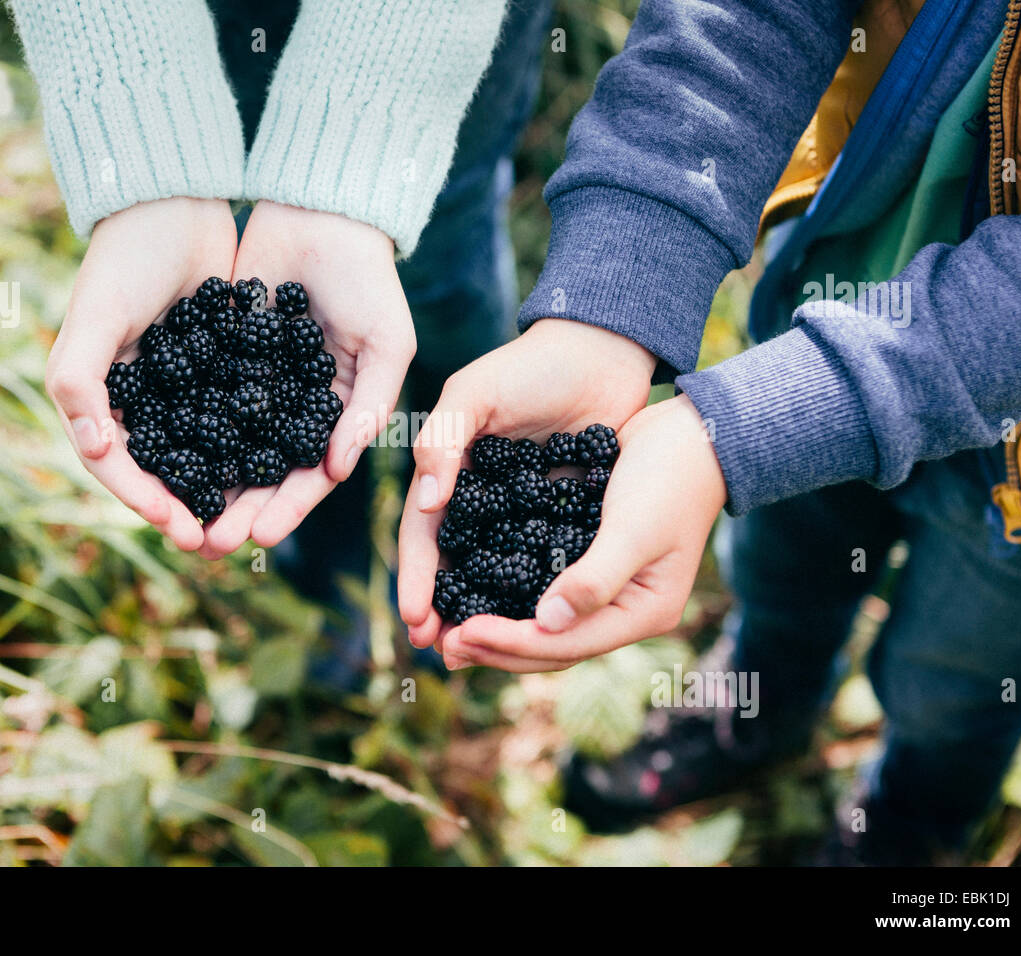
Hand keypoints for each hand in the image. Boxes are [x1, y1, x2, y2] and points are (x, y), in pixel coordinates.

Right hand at [45, 197, 237, 550]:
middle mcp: (143, 398)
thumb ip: (81, 381)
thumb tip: (97, 448)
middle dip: (190, 507)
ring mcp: (185, 385)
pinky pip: (240, 416)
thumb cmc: (123, 259)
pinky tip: (281, 469)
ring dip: (226, 487)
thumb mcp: (95, 317)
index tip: (178, 526)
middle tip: (218, 543)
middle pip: (166, 468)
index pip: (119, 464)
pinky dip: (256, 444)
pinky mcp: (224, 367)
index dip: (144, 498)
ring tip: (251, 522)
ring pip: (207, 450)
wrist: (173, 204)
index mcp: (101, 395)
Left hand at [197, 201, 416, 558]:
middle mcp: (290, 407)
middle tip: (209, 542)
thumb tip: (338, 469)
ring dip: (203, 481)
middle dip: (237, 508)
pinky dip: (178, 428)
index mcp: (334, 413)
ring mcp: (252, 383)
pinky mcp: (216, 353)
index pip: (310, 473)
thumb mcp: (387, 342)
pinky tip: (154, 455)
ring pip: (223, 444)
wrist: (322, 213)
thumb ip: (368, 406)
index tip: (261, 537)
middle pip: (260, 471)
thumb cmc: (368, 279)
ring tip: (177, 514)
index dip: (287, 507)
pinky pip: (195, 398)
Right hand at [398, 318, 657, 650]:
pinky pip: (542, 563)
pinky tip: (538, 627)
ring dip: (486, 613)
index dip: (417, 576)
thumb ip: (444, 440)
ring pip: (496, 573)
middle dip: (443, 610)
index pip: (425, 533)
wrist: (604, 352)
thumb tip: (428, 502)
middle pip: (455, 565)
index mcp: (450, 471)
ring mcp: (520, 511)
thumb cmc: (534, 366)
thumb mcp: (476, 392)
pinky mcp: (561, 515)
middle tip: (440, 652)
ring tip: (480, 655)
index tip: (415, 618)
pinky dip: (534, 596)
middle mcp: (480, 498)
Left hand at [426, 394, 726, 671]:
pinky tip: (476, 594)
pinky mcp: (592, 563)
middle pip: (552, 646)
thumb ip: (594, 578)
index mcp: (641, 613)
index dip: (510, 643)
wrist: (697, 434)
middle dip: (497, 648)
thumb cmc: (669, 478)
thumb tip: (547, 622)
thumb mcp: (633, 528)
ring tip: (451, 635)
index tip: (461, 635)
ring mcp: (610, 591)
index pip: (564, 643)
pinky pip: (545, 592)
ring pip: (546, 625)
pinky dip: (510, 598)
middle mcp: (624, 611)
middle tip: (444, 647)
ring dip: (500, 630)